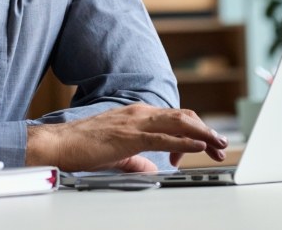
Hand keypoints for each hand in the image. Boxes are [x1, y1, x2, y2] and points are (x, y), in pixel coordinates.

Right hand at [26, 103, 227, 171]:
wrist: (60, 143)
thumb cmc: (83, 146)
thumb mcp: (118, 153)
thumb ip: (137, 159)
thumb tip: (153, 169)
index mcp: (137, 115)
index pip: (174, 118)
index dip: (195, 130)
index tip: (206, 146)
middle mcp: (139, 113)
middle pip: (183, 117)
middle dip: (205, 131)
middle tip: (221, 145)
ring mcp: (135, 122)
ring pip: (178, 123)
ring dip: (202, 134)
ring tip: (218, 144)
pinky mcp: (130, 136)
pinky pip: (163, 137)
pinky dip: (185, 141)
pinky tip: (198, 146)